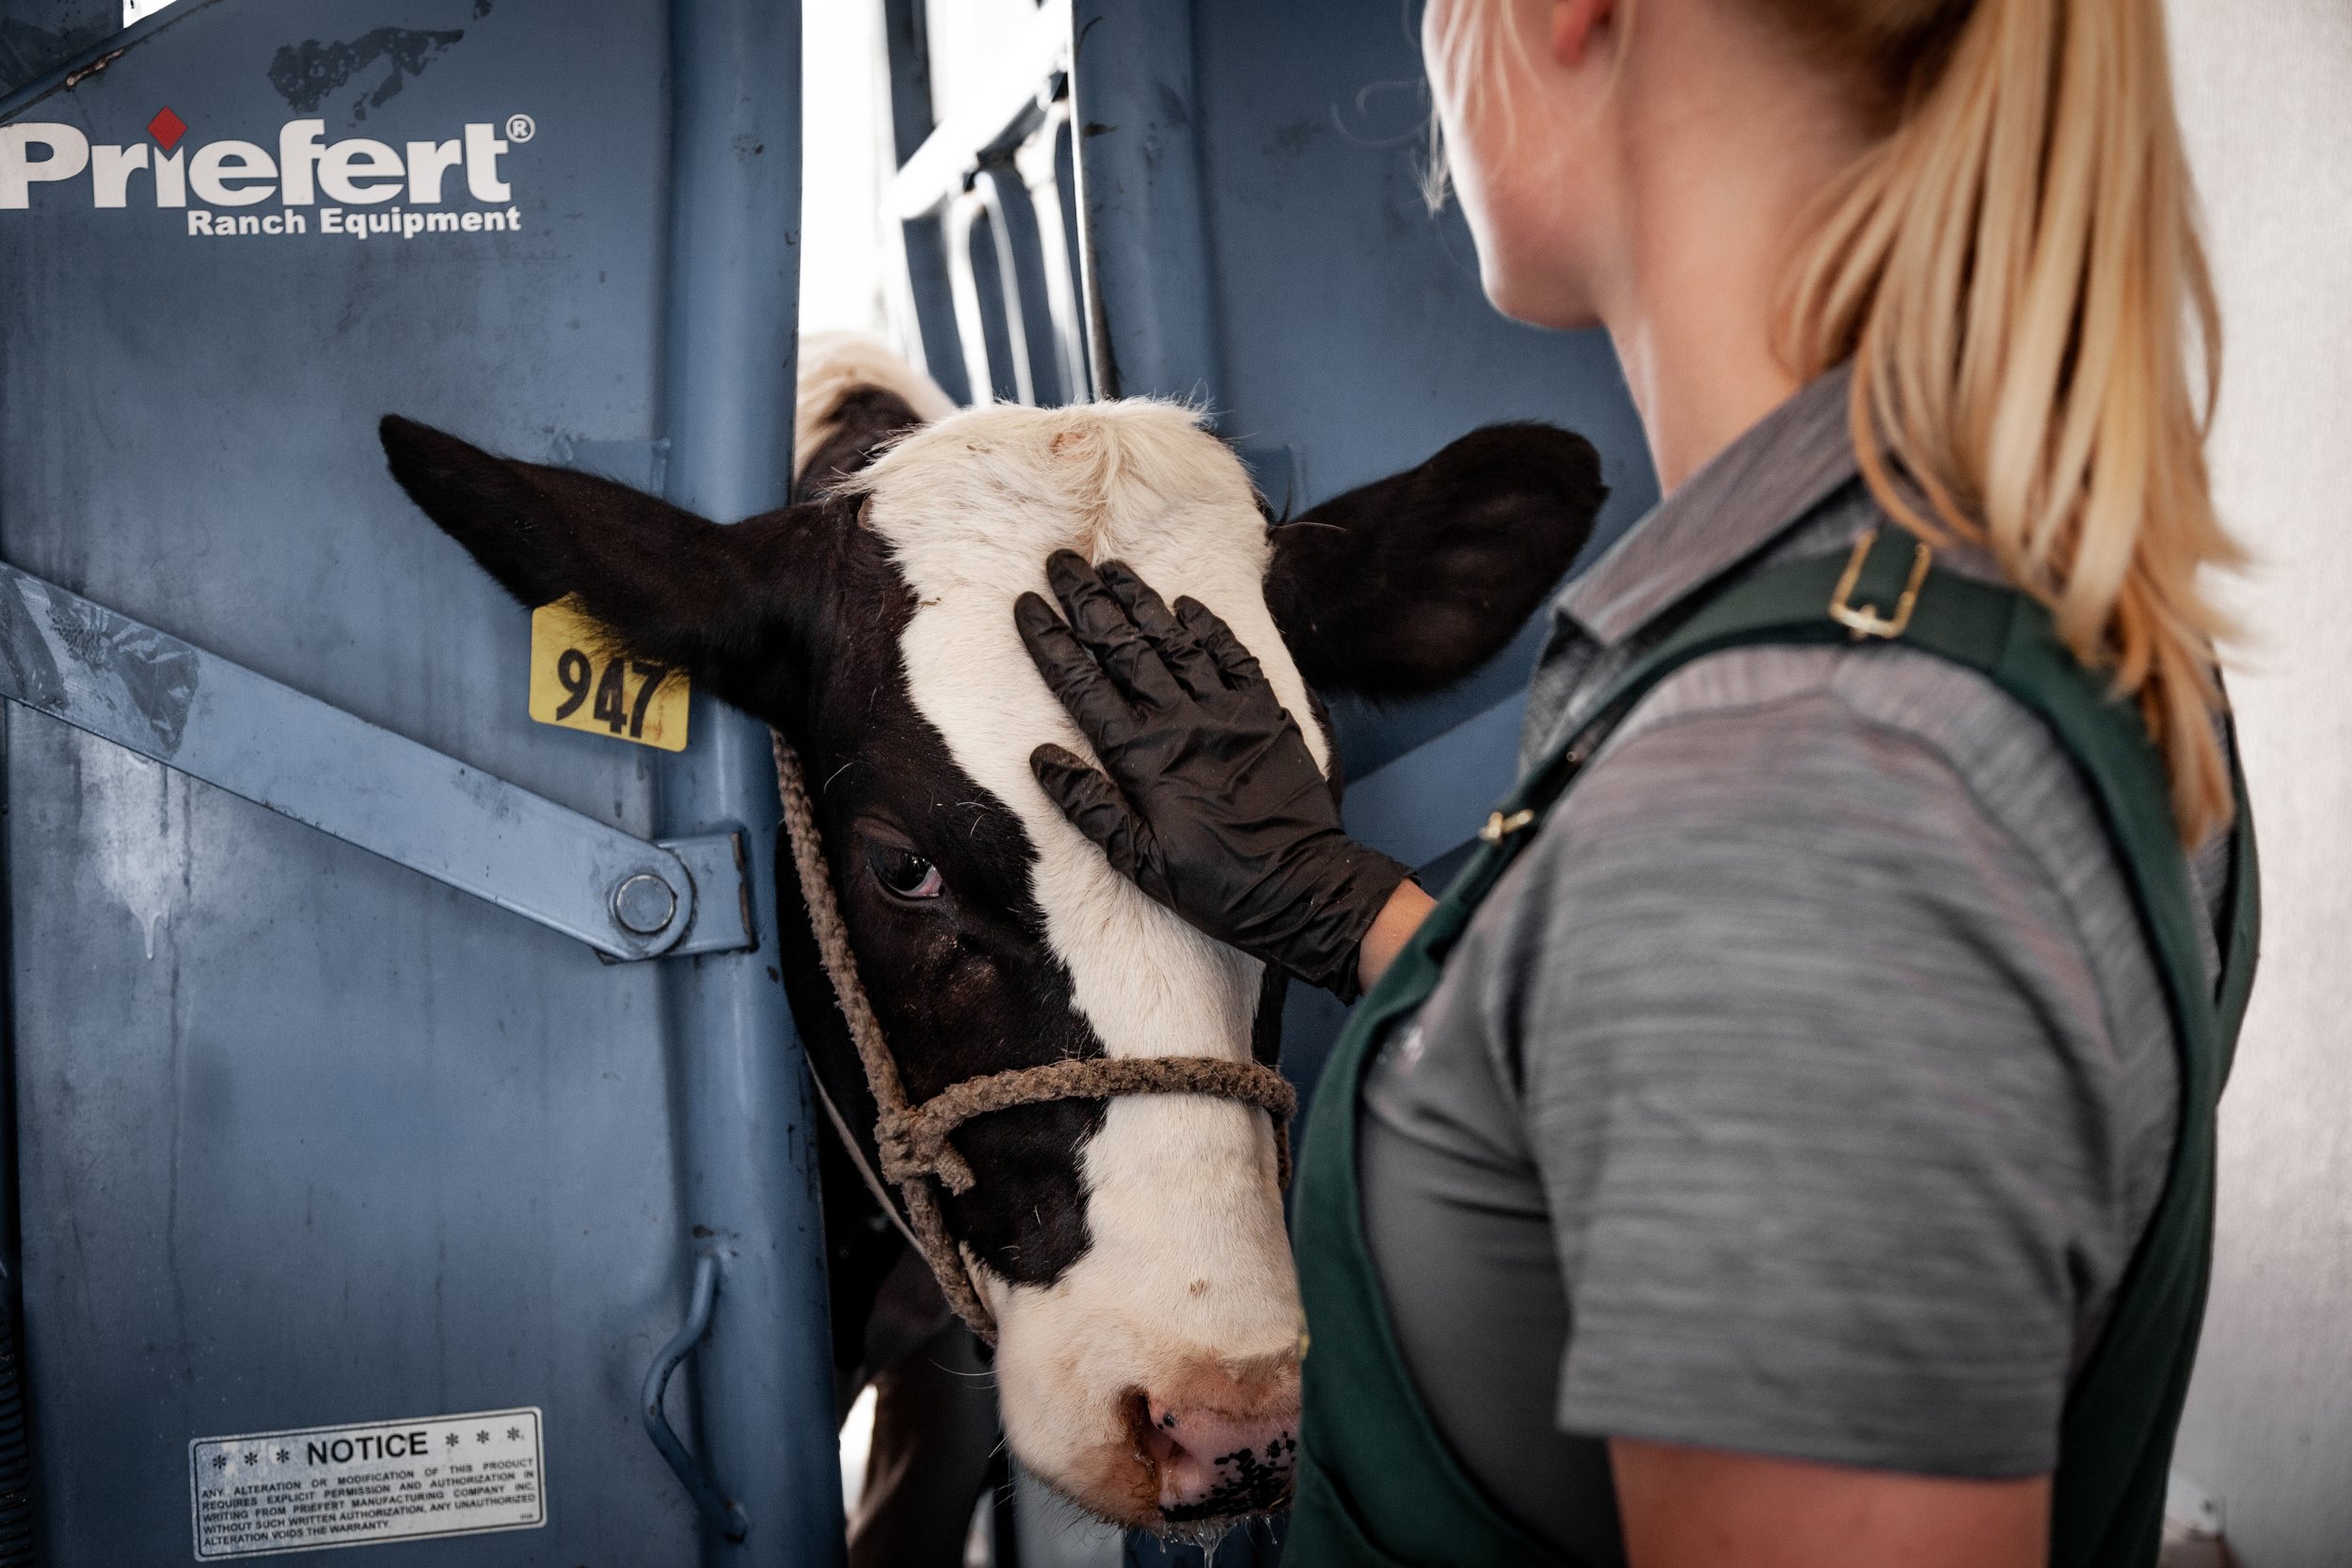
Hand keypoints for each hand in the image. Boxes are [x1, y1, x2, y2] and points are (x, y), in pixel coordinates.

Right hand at [1015, 551, 1412, 1000]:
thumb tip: (1042, 756)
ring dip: (1139, 601)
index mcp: (1141, 756)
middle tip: (1061, 562)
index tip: (1028, 604)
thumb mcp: (1139, 862)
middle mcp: (1180, 720)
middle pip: (1123, 647)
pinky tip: (1184, 604)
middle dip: (1087, 601)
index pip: (1083, 684)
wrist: (1304, 888)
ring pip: (1173, 640)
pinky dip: (1206, 627)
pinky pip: (1231, 656)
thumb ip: (1088, 807)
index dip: (1052, 641)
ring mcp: (1227, 711)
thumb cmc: (1216, 885)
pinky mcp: (1266, 713)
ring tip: (1111, 568)